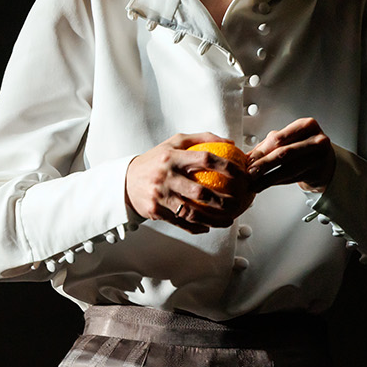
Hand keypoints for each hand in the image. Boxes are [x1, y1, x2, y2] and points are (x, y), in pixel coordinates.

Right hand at [126, 133, 252, 232]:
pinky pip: (180, 222)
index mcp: (171, 157)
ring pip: (192, 212)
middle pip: (200, 191)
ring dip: (214, 219)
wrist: (126, 181)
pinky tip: (208, 227)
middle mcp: (165, 176)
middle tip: (239, 203)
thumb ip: (201, 139)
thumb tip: (230, 143)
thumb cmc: (155, 161)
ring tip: (229, 220)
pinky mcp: (155, 211)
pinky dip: (196, 226)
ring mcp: (160, 195)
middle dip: (223, 200)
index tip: (240, 173)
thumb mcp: (174, 144)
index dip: (225, 166)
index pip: (204, 159)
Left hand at [247, 117, 336, 192]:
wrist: (325, 162)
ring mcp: (319, 157)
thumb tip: (245, 156)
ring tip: (254, 183)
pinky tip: (265, 184)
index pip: (278, 139)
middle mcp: (316, 140)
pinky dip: (276, 182)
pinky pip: (292, 178)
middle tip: (249, 173)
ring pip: (288, 169)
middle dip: (263, 164)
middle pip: (283, 153)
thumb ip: (268, 145)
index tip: (247, 160)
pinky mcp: (318, 172)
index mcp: (306, 126)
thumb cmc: (304, 148)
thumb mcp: (289, 140)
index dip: (261, 151)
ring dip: (268, 178)